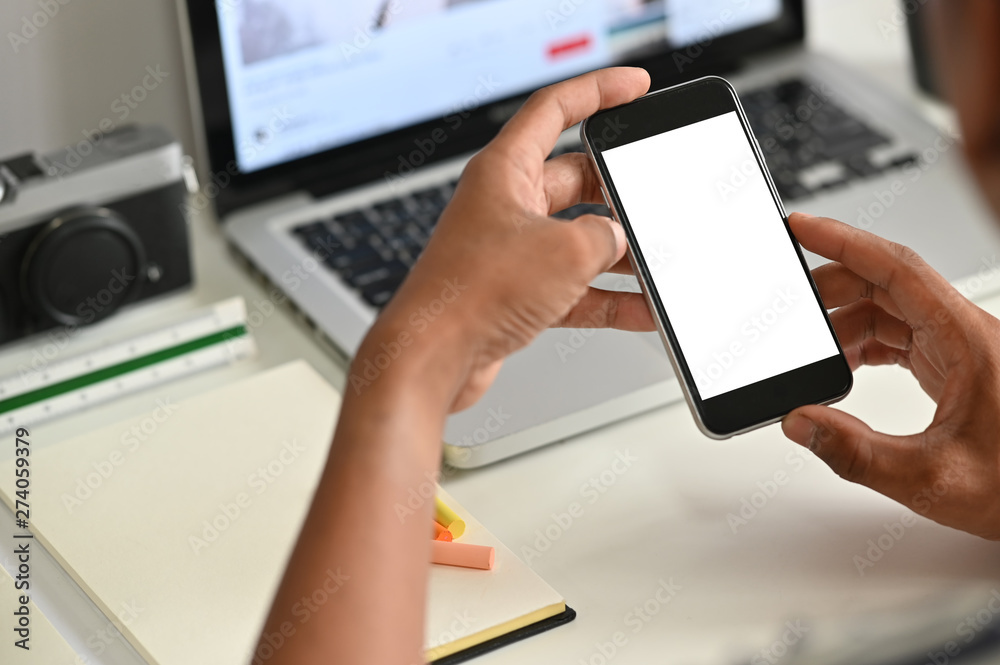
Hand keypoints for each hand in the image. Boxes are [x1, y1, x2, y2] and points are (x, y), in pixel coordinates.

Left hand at [363, 68, 655, 411]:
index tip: (635, 86)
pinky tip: (638, 309)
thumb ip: (604, 237)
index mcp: (504, 170)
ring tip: (652, 263)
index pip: (555, 110)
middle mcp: (504, 204)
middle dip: (617, 192)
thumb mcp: (564, 252)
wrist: (433, 359)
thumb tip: (618, 242)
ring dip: (616, 253)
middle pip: (574, 180)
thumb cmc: (470, 295)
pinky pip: (572, 285)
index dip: (598, 91)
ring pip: (576, 237)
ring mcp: (509, 249)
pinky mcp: (514, 291)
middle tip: (649, 198)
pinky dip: (605, 297)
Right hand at [782, 213, 999, 539]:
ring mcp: (961, 349)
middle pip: (888, 282)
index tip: (802, 227)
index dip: (844, 241)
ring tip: (812, 349)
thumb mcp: (932, 478)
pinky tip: (844, 365)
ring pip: (891, 308)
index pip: (897, 268)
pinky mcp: (955, 367)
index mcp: (968, 341)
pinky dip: (864, 343)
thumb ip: (857, 453)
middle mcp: (966, 334)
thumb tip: (802, 424)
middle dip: (832, 286)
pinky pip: (901, 335)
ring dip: (845, 320)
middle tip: (791, 304)